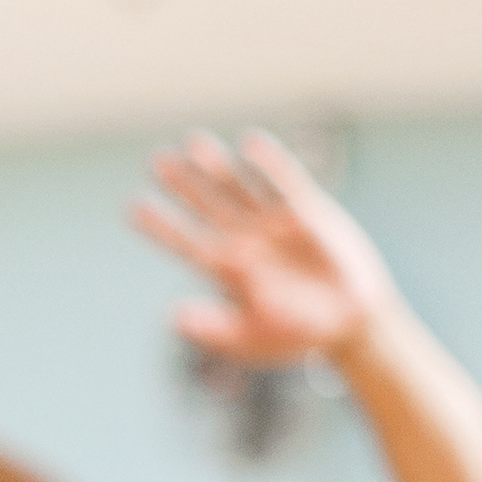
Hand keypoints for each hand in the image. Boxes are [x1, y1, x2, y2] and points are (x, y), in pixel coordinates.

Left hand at [131, 129, 399, 365]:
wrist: (349, 323)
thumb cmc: (294, 336)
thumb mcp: (252, 338)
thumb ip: (215, 327)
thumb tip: (173, 317)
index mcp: (224, 269)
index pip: (185, 242)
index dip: (161, 226)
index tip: (133, 207)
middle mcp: (243, 239)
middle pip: (206, 206)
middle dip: (183, 184)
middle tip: (156, 161)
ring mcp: (272, 222)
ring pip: (239, 187)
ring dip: (218, 167)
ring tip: (195, 143)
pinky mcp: (306, 211)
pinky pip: (284, 183)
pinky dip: (269, 165)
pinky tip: (250, 143)